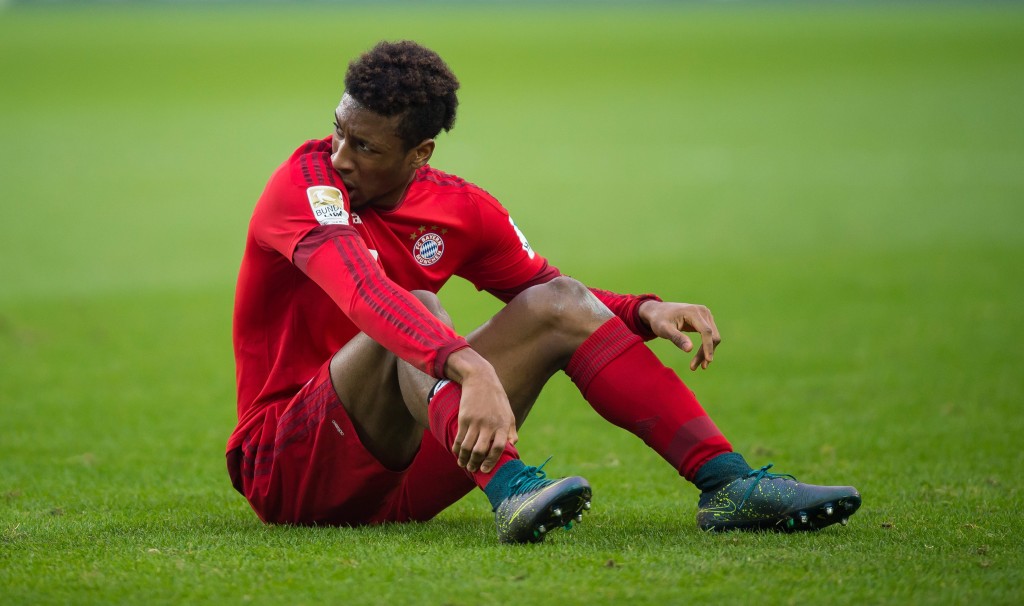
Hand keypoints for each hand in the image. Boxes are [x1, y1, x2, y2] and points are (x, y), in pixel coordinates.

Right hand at [443, 348, 517, 472]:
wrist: (481, 380)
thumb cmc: (497, 399)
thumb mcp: (509, 413)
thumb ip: (511, 431)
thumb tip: (513, 447)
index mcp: (503, 425)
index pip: (498, 448)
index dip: (492, 461)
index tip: (486, 469)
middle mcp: (489, 425)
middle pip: (481, 451)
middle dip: (475, 463)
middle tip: (473, 469)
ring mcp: (475, 422)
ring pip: (467, 447)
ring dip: (464, 459)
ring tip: (463, 464)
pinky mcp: (464, 418)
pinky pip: (459, 438)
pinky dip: (456, 449)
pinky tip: (457, 453)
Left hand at [638, 300, 721, 370]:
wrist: (658, 311)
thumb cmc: (659, 320)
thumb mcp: (664, 329)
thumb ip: (676, 338)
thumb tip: (689, 349)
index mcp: (693, 312)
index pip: (706, 331)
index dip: (708, 346)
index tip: (708, 360)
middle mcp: (703, 312)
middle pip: (712, 335)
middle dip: (705, 353)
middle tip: (693, 367)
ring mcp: (706, 315)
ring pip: (713, 337)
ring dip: (706, 352)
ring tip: (694, 366)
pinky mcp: (706, 321)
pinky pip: (710, 336)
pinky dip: (706, 348)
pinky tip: (700, 358)